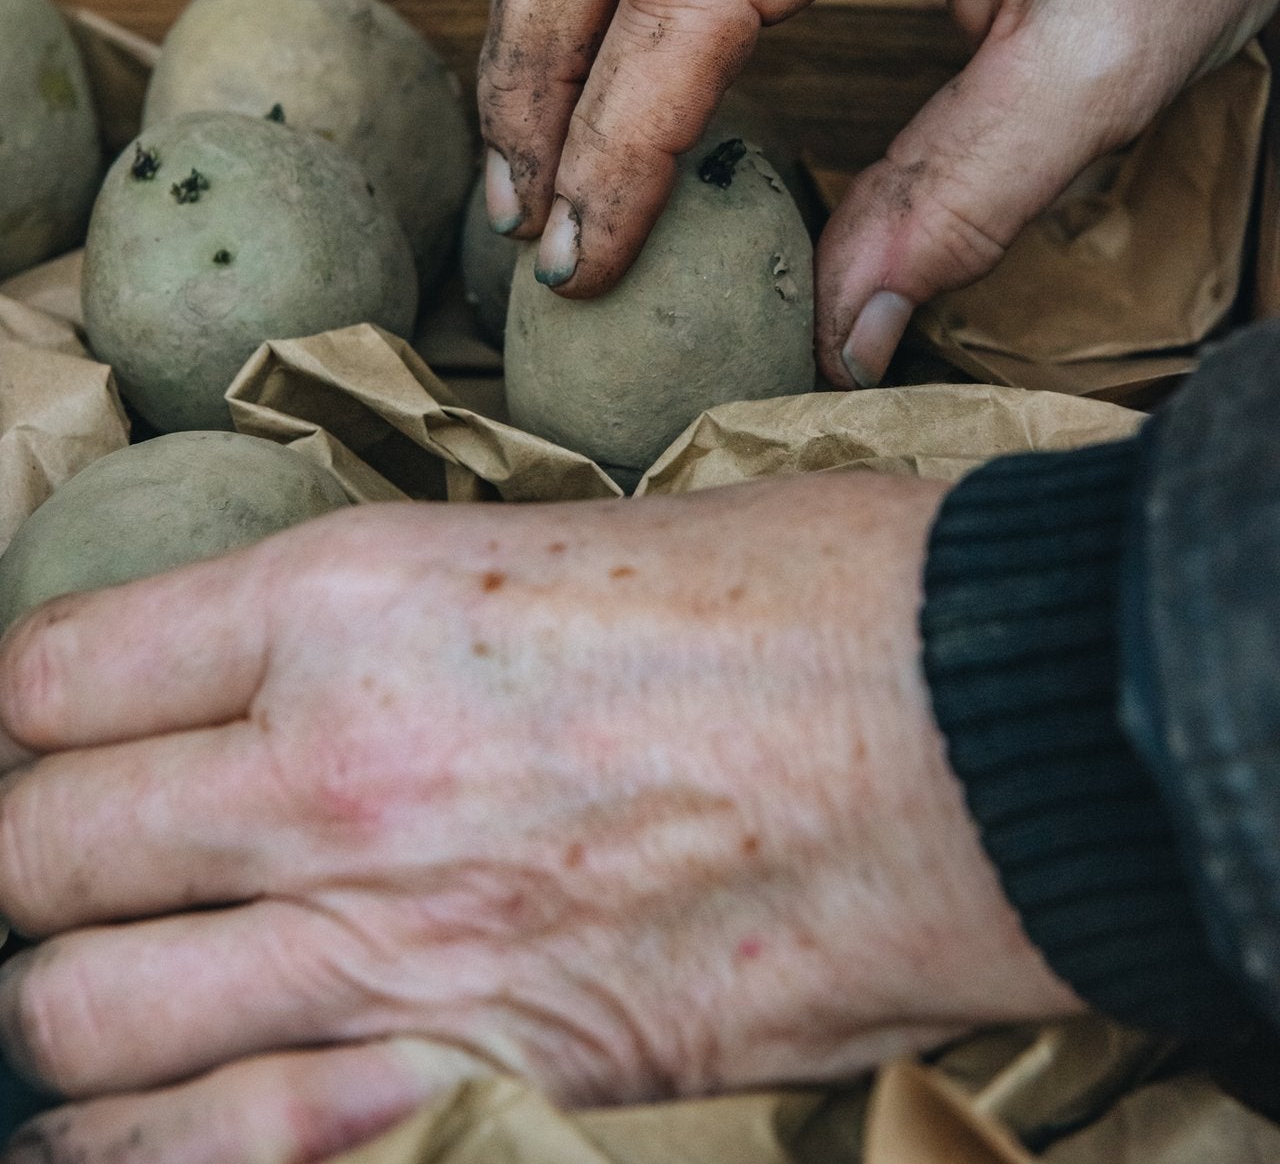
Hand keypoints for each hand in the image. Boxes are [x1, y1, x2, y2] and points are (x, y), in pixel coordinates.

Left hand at [0, 477, 1074, 1161]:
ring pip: (82, 1017)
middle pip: (38, 848)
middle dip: (21, 862)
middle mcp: (330, 769)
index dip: (14, 713)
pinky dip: (142, 1147)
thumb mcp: (554, 540)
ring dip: (54, 1013)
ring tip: (71, 1002)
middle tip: (49, 866)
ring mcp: (393, 940)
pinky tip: (126, 1130)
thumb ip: (393, 625)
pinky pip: (219, 1149)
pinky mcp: (478, 1076)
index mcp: (349, 597)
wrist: (972, 727)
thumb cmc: (799, 593)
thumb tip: (300, 676)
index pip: (58, 674)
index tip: (27, 734)